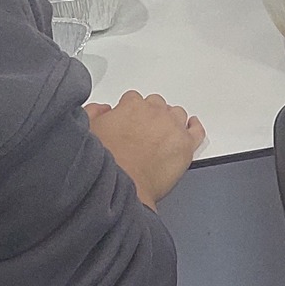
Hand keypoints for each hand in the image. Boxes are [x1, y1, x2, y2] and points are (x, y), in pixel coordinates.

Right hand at [85, 92, 205, 208]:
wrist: (122, 186)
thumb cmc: (107, 163)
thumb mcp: (88, 130)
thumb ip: (95, 113)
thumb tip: (102, 109)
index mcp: (132, 106)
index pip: (134, 99)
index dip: (130, 112)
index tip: (129, 121)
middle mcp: (155, 113)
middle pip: (157, 105)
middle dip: (151, 115)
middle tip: (144, 131)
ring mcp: (173, 128)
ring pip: (177, 114)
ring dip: (170, 121)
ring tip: (163, 134)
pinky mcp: (186, 146)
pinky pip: (197, 131)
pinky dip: (195, 127)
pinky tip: (192, 127)